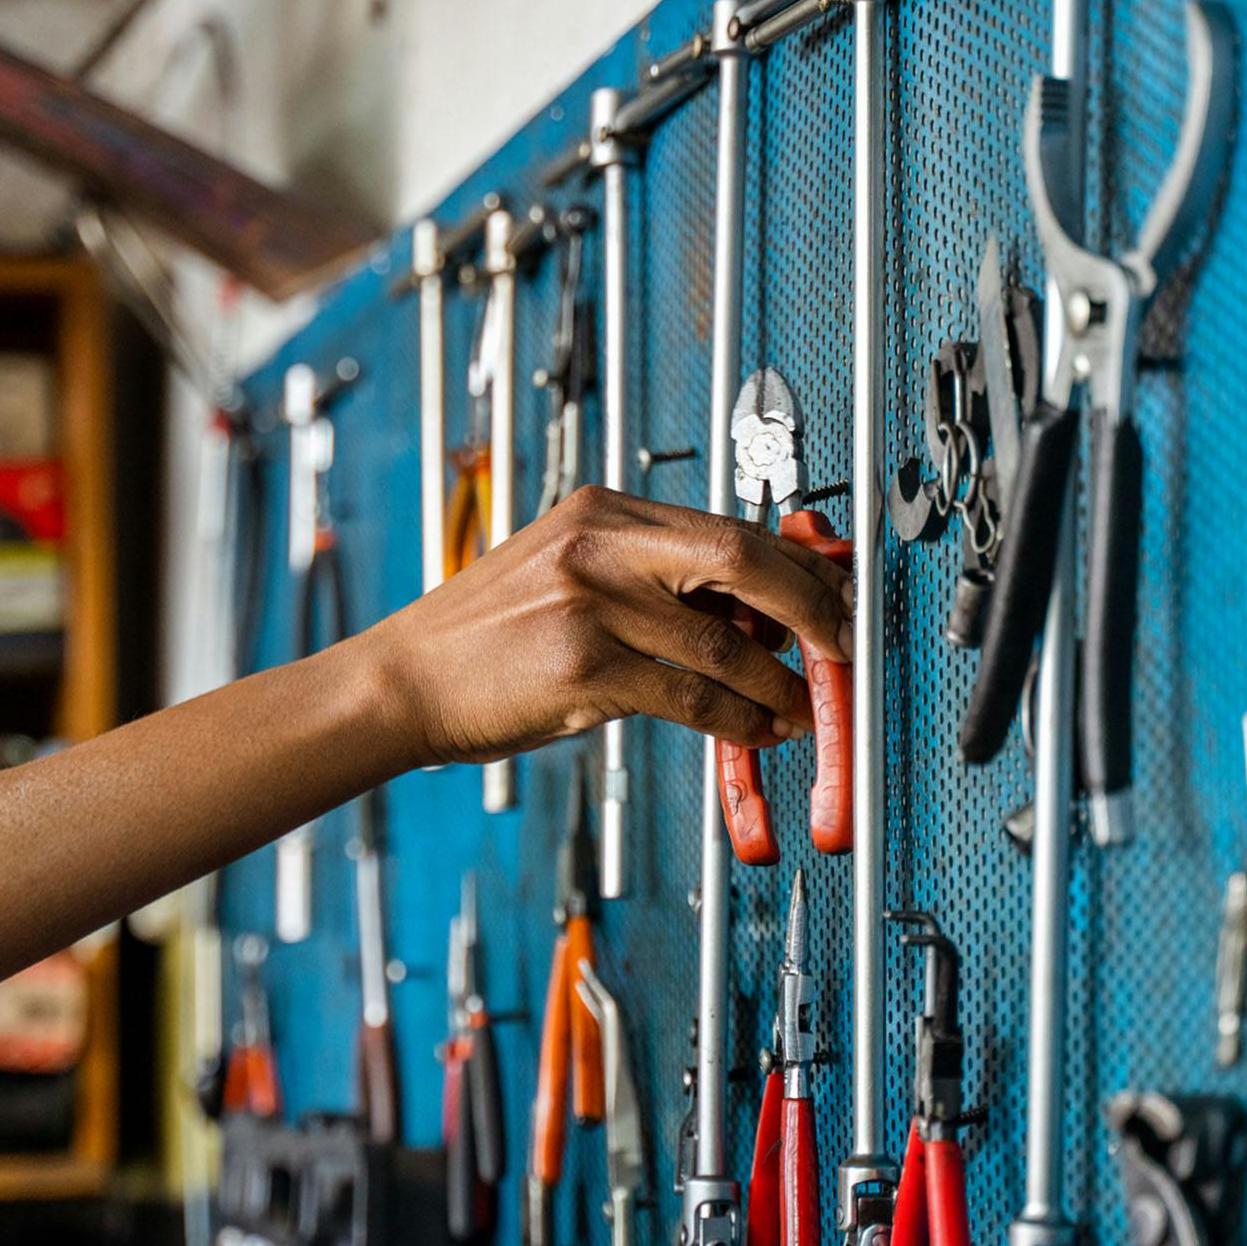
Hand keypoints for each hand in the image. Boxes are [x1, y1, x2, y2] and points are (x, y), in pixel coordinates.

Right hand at [362, 486, 855, 765]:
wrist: (402, 683)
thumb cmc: (485, 640)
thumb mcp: (566, 580)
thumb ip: (653, 584)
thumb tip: (755, 613)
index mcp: (600, 514)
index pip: (725, 526)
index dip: (795, 563)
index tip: (833, 594)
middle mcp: (598, 545)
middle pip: (742, 559)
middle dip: (812, 606)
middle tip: (844, 645)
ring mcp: (590, 604)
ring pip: (724, 643)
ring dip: (780, 684)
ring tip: (805, 708)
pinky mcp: (584, 668)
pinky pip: (691, 696)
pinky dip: (739, 720)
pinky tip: (757, 732)